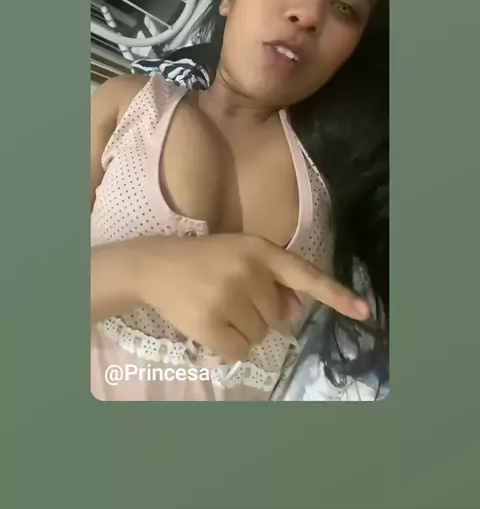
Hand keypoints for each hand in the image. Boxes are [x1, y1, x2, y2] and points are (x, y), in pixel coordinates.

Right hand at [131, 233, 369, 362]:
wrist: (156, 266)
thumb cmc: (206, 260)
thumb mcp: (243, 257)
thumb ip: (274, 281)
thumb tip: (294, 311)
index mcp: (261, 250)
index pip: (305, 275)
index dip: (336, 294)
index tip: (364, 311)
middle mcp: (249, 271)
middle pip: (279, 316)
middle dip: (260, 312)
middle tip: (230, 295)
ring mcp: (229, 297)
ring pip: (261, 335)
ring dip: (244, 328)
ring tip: (217, 305)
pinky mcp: (211, 323)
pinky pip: (241, 351)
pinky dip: (229, 345)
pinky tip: (211, 324)